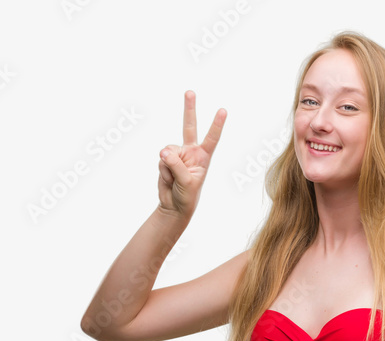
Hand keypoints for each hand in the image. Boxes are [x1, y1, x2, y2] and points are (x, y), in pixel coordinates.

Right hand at [157, 90, 226, 220]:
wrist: (174, 206)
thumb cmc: (187, 196)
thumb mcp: (186, 182)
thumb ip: (176, 165)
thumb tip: (163, 150)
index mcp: (203, 157)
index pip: (211, 138)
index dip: (216, 125)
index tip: (223, 110)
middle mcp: (191, 151)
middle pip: (189, 126)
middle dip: (189, 108)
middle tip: (190, 92)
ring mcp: (178, 154)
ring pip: (168, 150)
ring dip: (169, 166)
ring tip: (174, 179)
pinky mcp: (166, 159)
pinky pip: (161, 159)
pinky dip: (163, 170)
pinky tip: (168, 178)